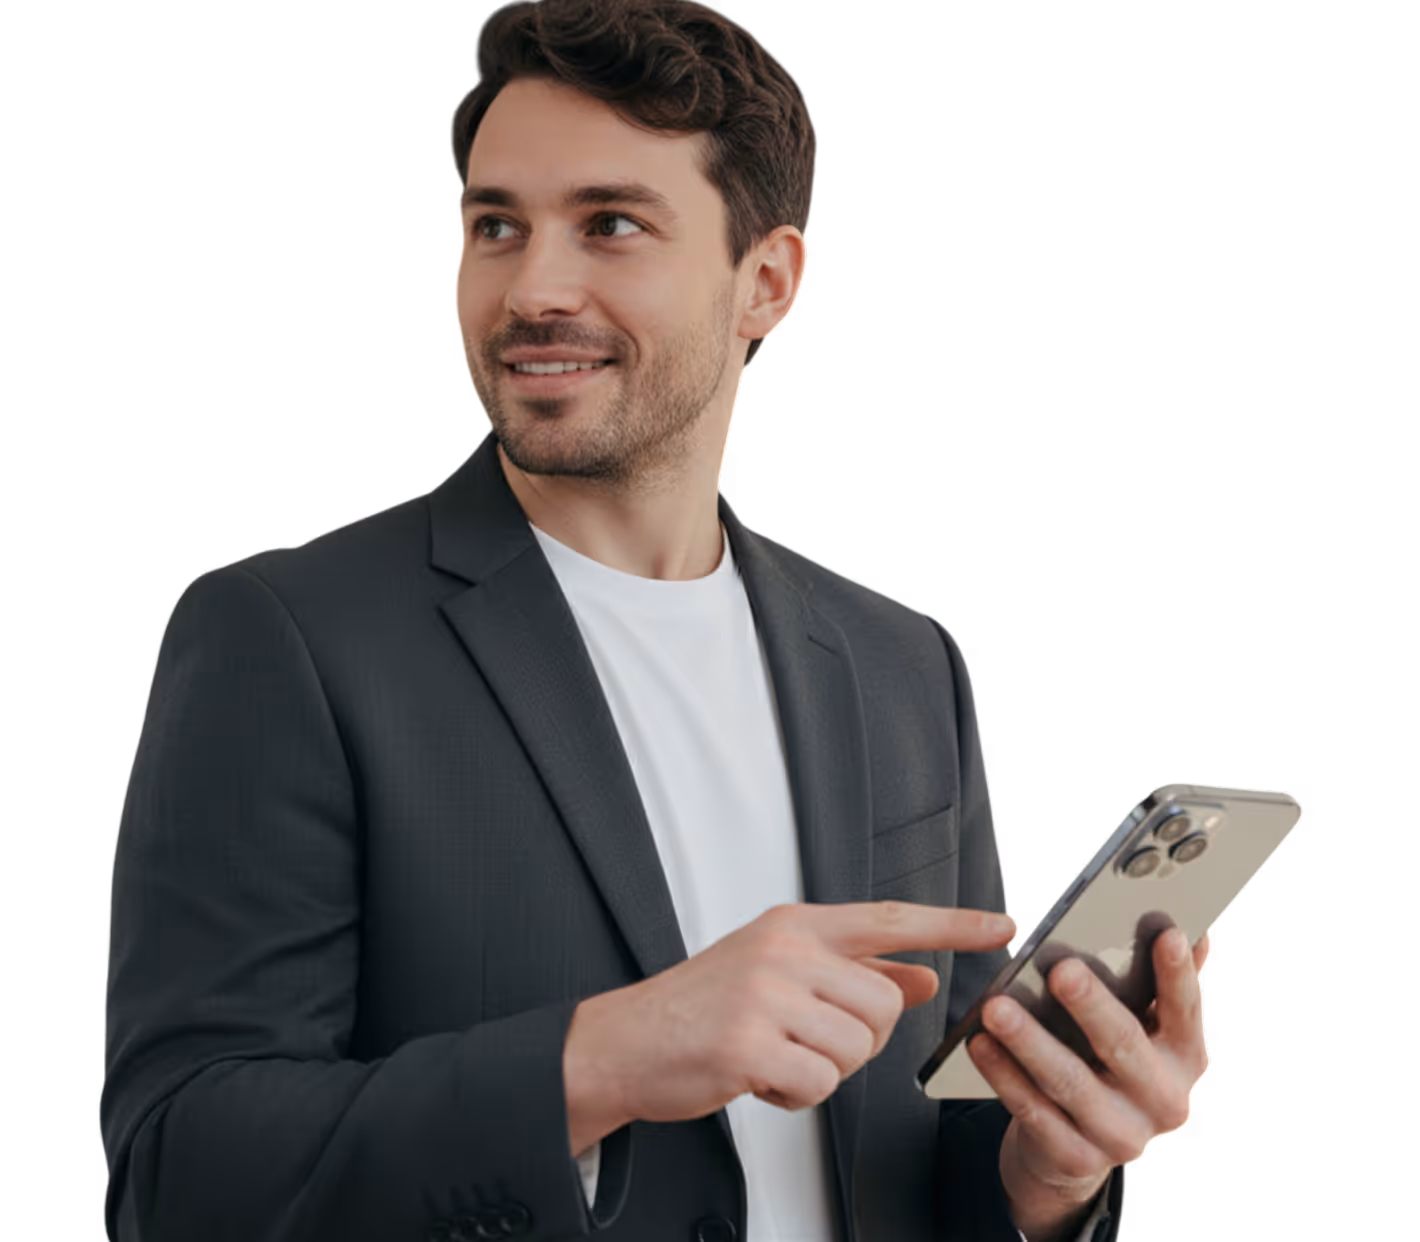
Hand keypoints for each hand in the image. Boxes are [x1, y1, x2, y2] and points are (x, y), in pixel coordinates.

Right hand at [590, 901, 1017, 1123]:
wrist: (627, 1041)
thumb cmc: (703, 1006)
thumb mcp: (779, 971)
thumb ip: (852, 970)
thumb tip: (920, 976)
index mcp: (794, 925)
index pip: (890, 919)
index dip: (952, 924)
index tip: (1001, 925)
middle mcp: (784, 951)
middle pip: (882, 1005)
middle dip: (857, 1039)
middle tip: (805, 1040)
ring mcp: (766, 995)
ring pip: (855, 1049)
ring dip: (823, 1070)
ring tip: (775, 1055)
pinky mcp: (750, 1045)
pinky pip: (818, 1084)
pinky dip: (795, 1095)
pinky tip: (759, 1077)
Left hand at [969, 927, 1211, 1211]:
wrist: (1080, 1146)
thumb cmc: (1110, 1061)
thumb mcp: (1145, 1027)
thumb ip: (1164, 982)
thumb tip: (1195, 928)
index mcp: (1186, 1058)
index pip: (1186, 1010)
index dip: (1179, 974)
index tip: (1168, 933)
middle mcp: (1165, 1101)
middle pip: (1124, 1045)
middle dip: (1092, 1006)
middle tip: (1061, 970)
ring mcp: (1124, 1137)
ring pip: (1071, 1082)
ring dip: (1031, 1042)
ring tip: (996, 1007)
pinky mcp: (1079, 1159)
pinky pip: (1034, 1112)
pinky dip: (1004, 1076)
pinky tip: (979, 1045)